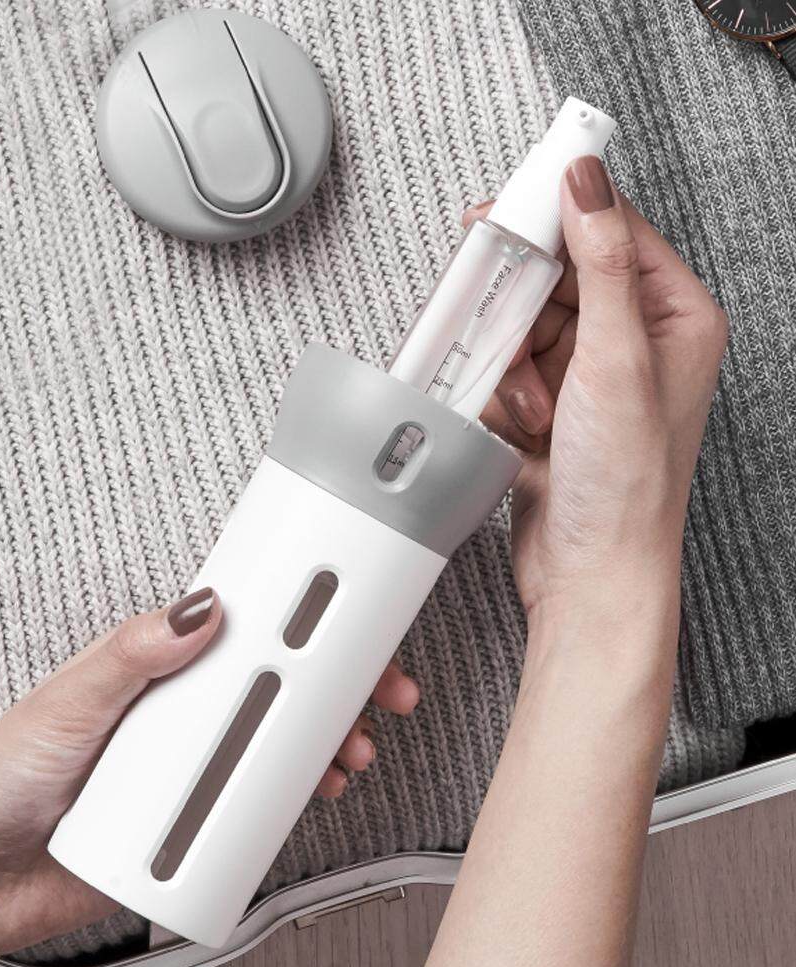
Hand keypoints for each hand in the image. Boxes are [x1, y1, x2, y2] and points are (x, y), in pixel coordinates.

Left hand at [0, 587, 417, 958]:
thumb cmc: (2, 774)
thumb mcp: (65, 701)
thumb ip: (131, 655)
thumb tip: (200, 609)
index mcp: (156, 667)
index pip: (240, 630)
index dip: (295, 619)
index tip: (344, 614)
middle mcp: (183, 711)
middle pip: (276, 685)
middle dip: (337, 684)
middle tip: (380, 690)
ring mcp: (193, 765)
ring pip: (278, 743)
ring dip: (328, 741)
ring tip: (350, 751)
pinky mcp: (193, 820)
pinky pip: (258, 802)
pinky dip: (298, 793)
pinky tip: (318, 790)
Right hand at [471, 156, 726, 625]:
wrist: (589, 570)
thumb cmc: (626, 483)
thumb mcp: (615, 360)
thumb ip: (600, 263)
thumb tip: (586, 182)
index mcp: (675, 316)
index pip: (612, 230)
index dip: (559, 215)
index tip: (511, 205)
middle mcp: (635, 339)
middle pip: (557, 277)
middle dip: (525, 312)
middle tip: (513, 334)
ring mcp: (590, 372)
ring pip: (524, 323)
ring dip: (514, 364)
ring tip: (533, 409)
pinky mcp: (552, 402)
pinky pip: (508, 365)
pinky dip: (504, 393)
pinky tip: (523, 428)